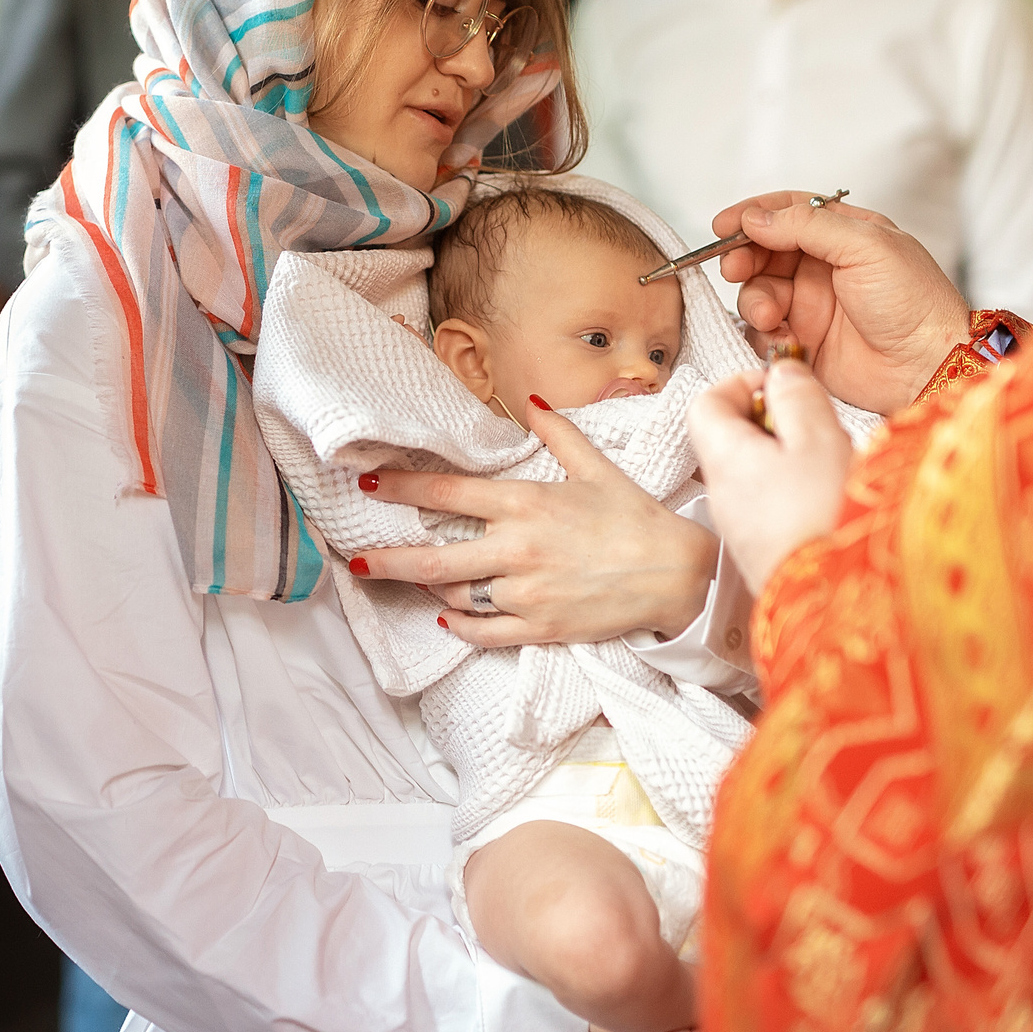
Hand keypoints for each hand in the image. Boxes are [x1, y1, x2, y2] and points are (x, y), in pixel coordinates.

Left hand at [351, 398, 718, 647]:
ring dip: (430, 589)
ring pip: (454, 596)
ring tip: (411, 581)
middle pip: (432, 559)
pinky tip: (447, 616)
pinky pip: (481, 632)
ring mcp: (524, 594)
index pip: (445, 494)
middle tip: (355, 560)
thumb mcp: (596, 467)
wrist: (677, 575)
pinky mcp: (538, 628)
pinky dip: (458, 625)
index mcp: (524, 504)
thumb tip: (533, 399)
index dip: (401, 489)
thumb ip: (558, 432)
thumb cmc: (637, 518)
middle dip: (386, 560)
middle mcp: (515, 550)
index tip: (369, 484)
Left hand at [687, 359, 855, 592]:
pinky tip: (830, 502)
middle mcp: (722, 496)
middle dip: (775, 422)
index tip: (781, 385)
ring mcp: (741, 530)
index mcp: (724, 460)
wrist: (840, 606)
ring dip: (791, 459)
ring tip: (831, 466)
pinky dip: (796, 492)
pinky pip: (771, 507)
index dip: (741, 384)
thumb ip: (797, 396)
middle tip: (815, 427)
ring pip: (755, 474)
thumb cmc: (827, 519)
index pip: (704, 403)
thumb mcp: (819, 438)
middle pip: (732, 438)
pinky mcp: (764, 555)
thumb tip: (781, 373)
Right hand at [709, 191, 970, 414]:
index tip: (723, 226)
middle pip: (765, 251)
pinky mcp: (803, 342)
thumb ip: (807, 226)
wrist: (928, 366)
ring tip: (769, 316)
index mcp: (844, 234)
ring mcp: (811, 306)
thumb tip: (755, 217)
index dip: (753, 215)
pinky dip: (763, 333)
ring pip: (758, 291)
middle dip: (744, 258)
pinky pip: (763, 331)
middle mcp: (824, 267)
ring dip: (754, 300)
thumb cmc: (914, 302)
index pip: (788, 212)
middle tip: (735, 269)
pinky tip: (783, 339)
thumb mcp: (866, 247)